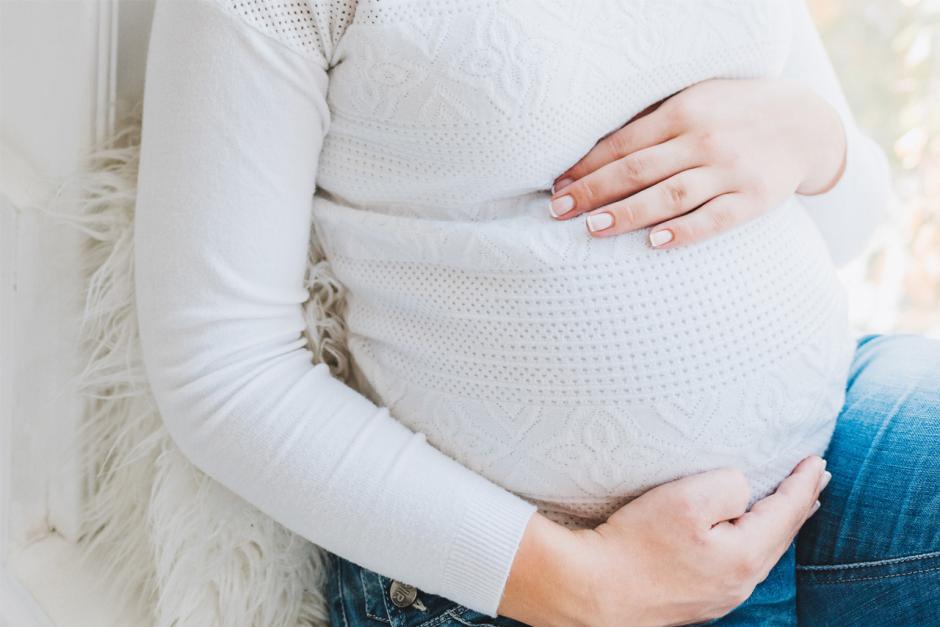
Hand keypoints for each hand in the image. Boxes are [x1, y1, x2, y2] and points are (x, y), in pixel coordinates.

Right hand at [498, 456, 830, 626]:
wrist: (591, 590)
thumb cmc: (635, 543)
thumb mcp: (686, 499)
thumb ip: (729, 486)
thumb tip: (742, 489)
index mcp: (745, 557)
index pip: (788, 512)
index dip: (804, 483)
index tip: (818, 460)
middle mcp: (739, 582)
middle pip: (781, 536)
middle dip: (799, 504)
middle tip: (816, 478)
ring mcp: (718, 596)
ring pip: (760, 552)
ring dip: (777, 523)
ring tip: (789, 505)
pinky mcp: (695, 599)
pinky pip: (737, 563)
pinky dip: (751, 540)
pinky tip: (743, 535)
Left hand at [549, 79, 846, 248]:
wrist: (805, 122)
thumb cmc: (733, 113)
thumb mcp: (695, 102)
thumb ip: (653, 124)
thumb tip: (593, 153)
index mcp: (683, 112)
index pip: (623, 144)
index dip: (586, 167)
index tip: (558, 187)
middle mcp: (703, 139)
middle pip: (637, 169)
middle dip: (593, 191)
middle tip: (559, 212)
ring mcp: (730, 169)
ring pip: (670, 195)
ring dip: (628, 212)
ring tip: (593, 227)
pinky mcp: (754, 198)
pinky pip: (715, 218)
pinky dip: (685, 231)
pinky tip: (655, 242)